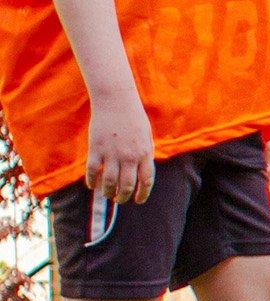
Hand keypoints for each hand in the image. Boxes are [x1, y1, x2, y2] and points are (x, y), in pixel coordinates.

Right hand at [86, 89, 154, 203]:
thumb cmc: (133, 118)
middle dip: (123, 197)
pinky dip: (92, 181)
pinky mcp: (96, 149)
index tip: (138, 200)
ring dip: (108, 193)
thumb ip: (145, 155)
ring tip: (108, 195)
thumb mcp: (146, 137)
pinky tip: (93, 185)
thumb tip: (142, 174)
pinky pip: (93, 171)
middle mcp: (129, 156)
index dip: (142, 194)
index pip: (146, 181)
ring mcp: (112, 153)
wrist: (116, 100)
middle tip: (120, 199)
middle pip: (127, 186)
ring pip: (109, 183)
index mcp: (144, 153)